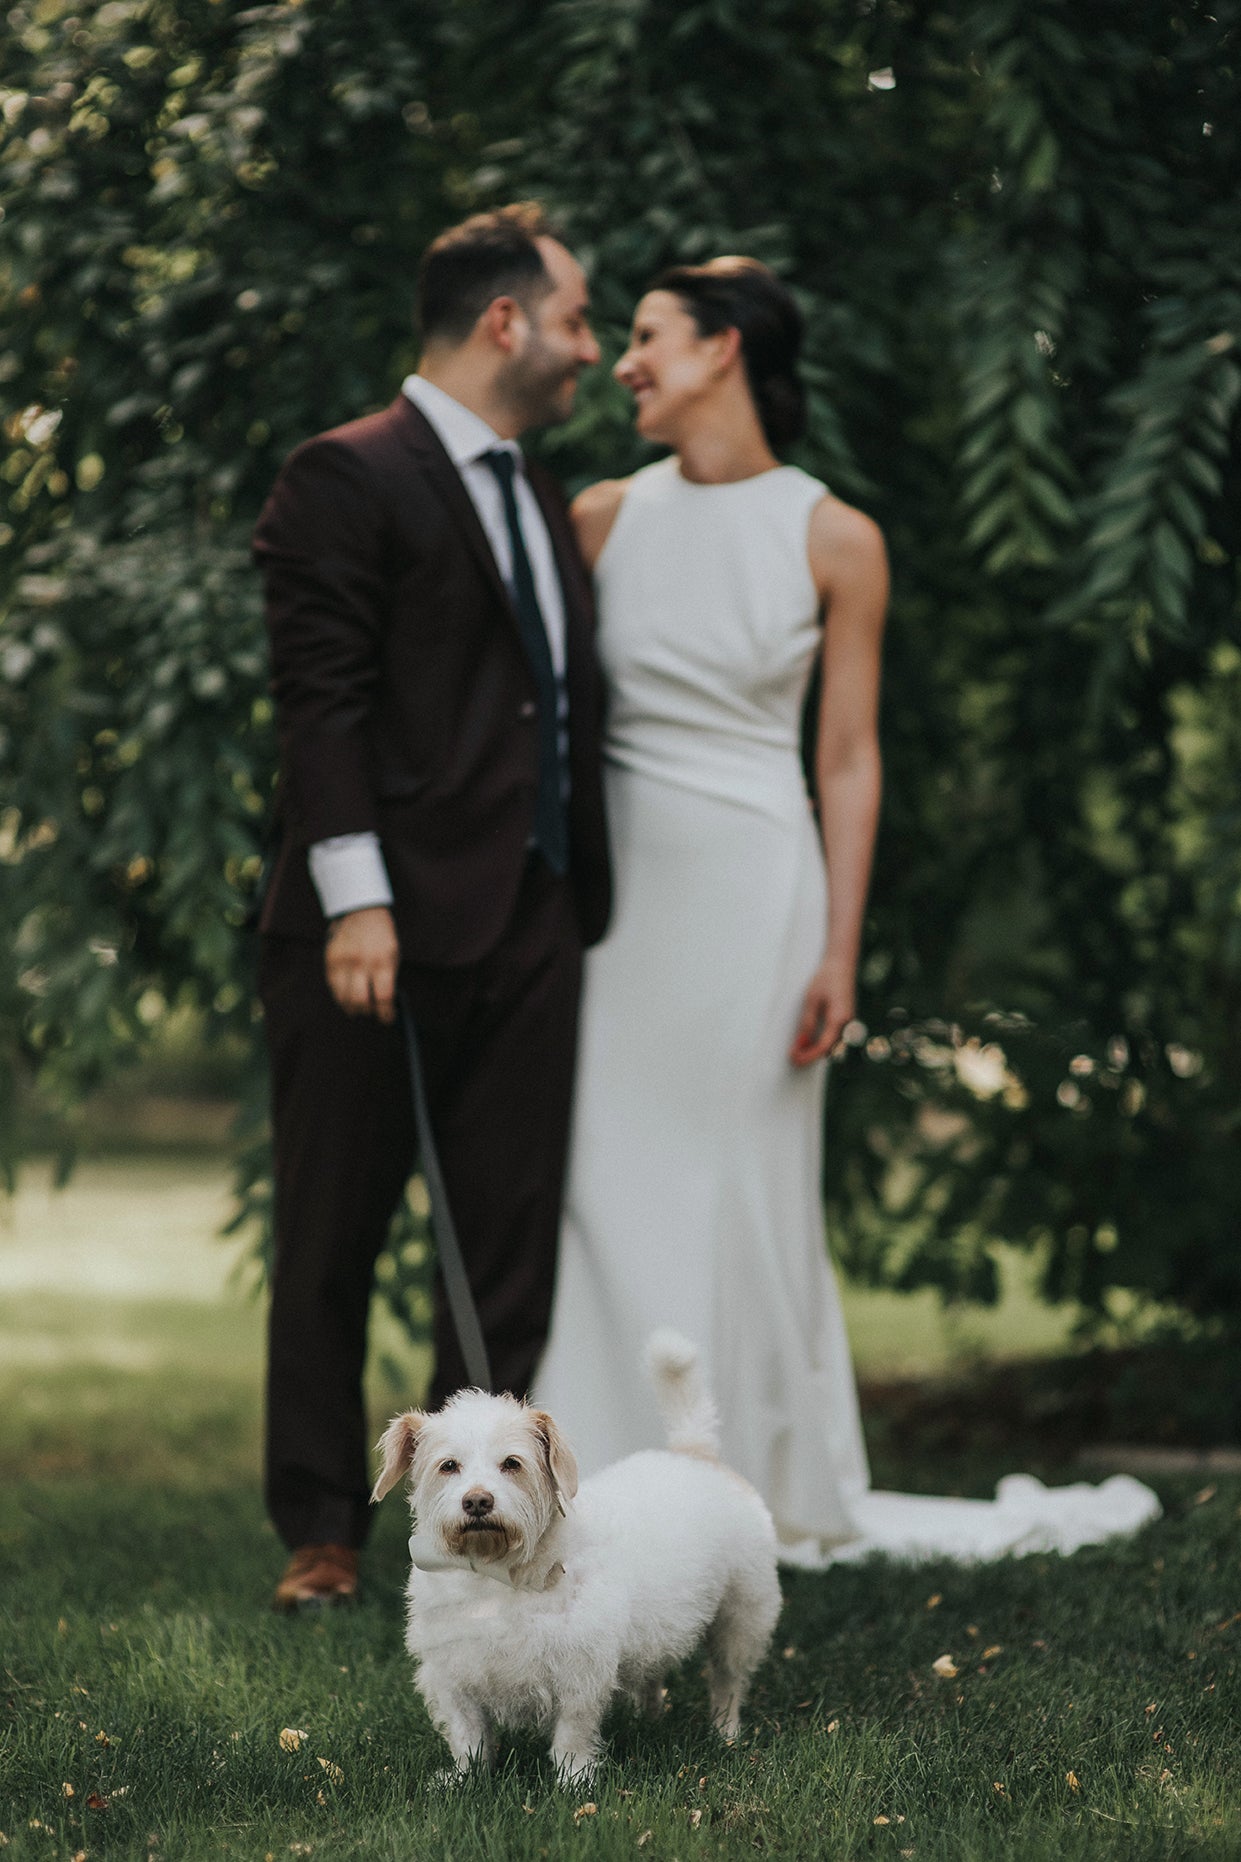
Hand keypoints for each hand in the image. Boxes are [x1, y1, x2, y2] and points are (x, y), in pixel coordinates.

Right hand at [324, 906, 399, 1023]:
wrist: (361, 910)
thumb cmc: (381, 936)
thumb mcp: (393, 954)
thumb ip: (388, 979)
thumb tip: (385, 1005)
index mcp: (383, 961)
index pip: (383, 997)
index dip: (386, 1013)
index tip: (388, 1018)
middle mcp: (362, 962)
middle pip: (361, 1001)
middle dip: (368, 1012)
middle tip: (372, 1011)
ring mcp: (343, 961)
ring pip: (344, 998)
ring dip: (352, 1007)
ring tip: (359, 1006)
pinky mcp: (330, 960)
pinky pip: (333, 987)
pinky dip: (341, 996)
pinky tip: (347, 994)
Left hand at [789, 954, 854, 1067]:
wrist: (841, 965)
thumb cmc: (826, 979)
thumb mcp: (811, 1000)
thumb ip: (808, 1022)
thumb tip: (802, 1042)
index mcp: (839, 1019)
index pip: (823, 1046)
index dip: (808, 1055)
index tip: (794, 1058)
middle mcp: (847, 1024)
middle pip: (829, 1049)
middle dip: (811, 1055)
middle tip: (793, 1056)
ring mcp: (848, 1023)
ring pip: (832, 1045)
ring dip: (816, 1049)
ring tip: (798, 1048)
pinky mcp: (845, 1020)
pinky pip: (833, 1038)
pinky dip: (821, 1043)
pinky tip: (808, 1040)